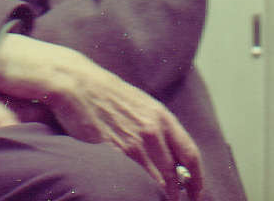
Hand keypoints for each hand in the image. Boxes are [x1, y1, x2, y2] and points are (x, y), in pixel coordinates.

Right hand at [0, 34, 203, 199]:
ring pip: (154, 184)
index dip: (197, 181)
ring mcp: (132, 144)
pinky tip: (129, 192)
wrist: (77, 83)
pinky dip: (134, 192)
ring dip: (154, 195)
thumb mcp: (140, 104)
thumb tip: (170, 157)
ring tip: (148, 197)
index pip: (190, 156)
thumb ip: (157, 128)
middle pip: (173, 177)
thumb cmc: (106, 93)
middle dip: (172, 194)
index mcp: (162, 117)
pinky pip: (131, 183)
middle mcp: (152, 132)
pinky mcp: (112, 153)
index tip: (195, 194)